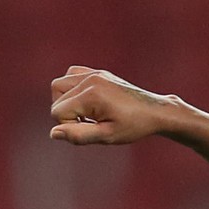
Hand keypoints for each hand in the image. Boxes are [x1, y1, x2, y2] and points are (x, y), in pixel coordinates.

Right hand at [49, 67, 177, 145]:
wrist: (155, 112)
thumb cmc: (134, 126)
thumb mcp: (108, 136)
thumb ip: (79, 135)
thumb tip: (53, 133)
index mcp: (91, 94)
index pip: (57, 112)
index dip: (70, 126)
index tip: (92, 129)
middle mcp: (89, 79)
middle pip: (56, 98)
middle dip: (68, 114)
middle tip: (91, 123)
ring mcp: (93, 73)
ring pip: (59, 85)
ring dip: (66, 101)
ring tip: (87, 113)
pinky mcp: (97, 72)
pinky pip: (70, 75)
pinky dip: (72, 88)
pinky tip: (87, 100)